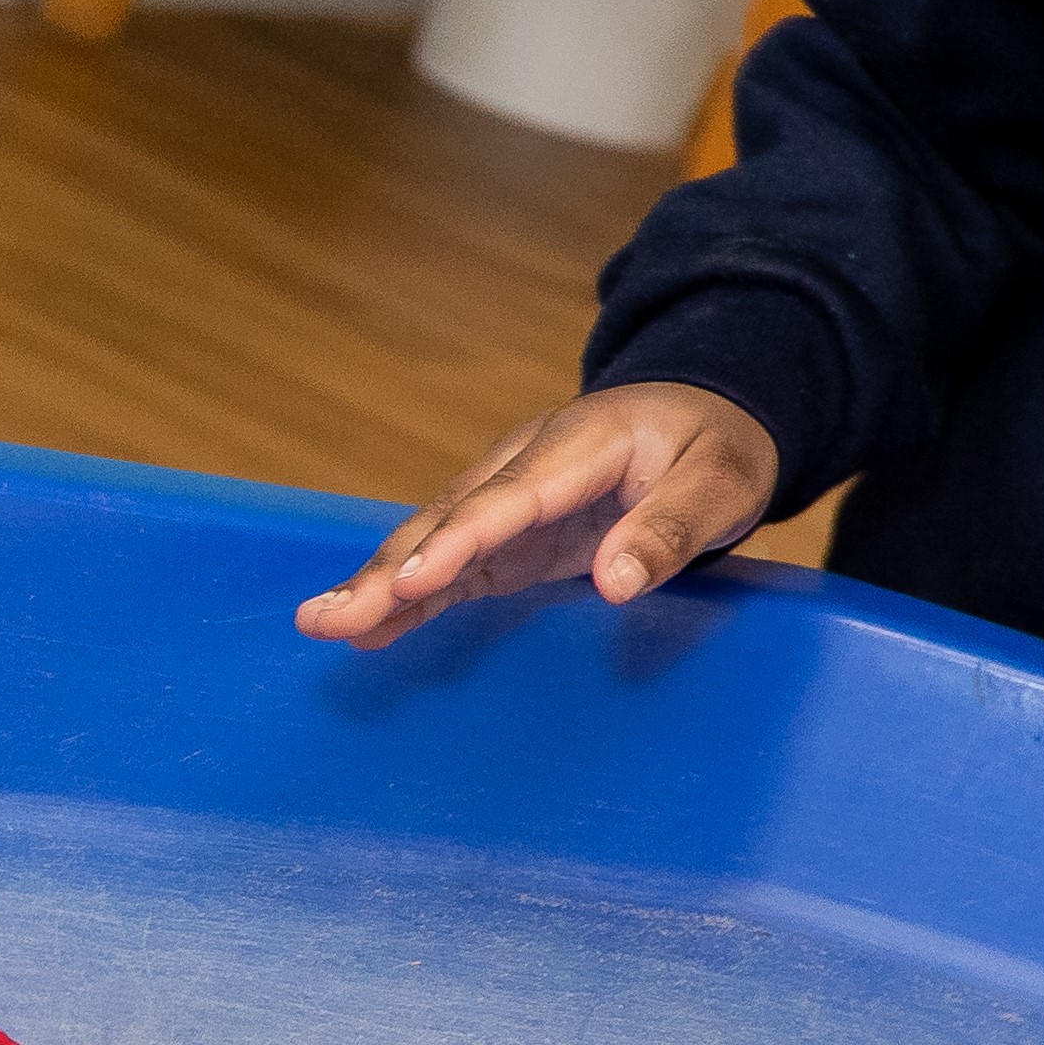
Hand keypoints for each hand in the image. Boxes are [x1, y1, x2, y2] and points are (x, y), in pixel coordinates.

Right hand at [293, 382, 776, 647]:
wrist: (712, 416)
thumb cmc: (719, 448)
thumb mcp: (722, 483)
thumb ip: (671, 529)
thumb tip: (616, 583)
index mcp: (579, 443)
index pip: (511, 496)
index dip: (460, 539)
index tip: (413, 579)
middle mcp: (527, 464)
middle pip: (452, 518)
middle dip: (393, 569)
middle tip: (330, 616)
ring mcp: (512, 497)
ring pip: (436, 539)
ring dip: (381, 583)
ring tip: (321, 624)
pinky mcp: (512, 532)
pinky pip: (453, 562)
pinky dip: (410, 594)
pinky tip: (365, 628)